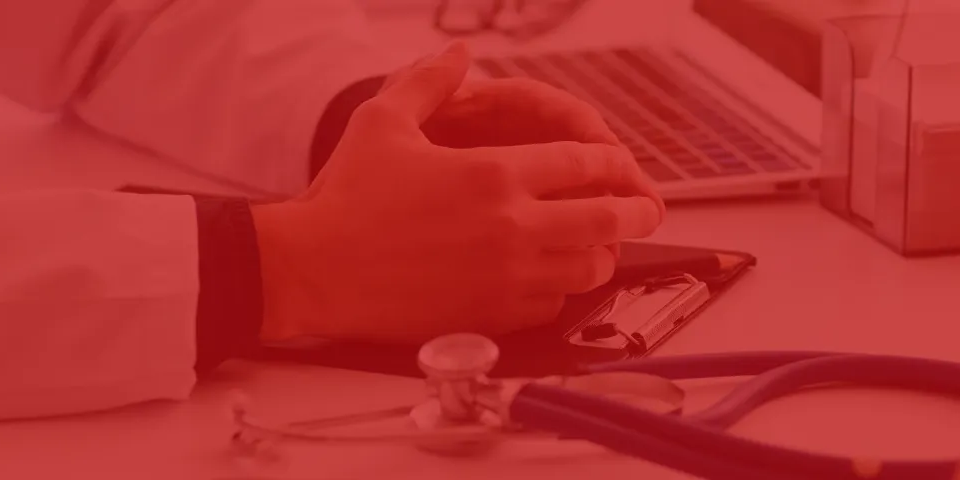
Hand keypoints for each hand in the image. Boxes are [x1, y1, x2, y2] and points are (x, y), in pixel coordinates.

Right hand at [252, 42, 663, 342]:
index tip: (620, 166)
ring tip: (601, 244)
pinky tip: (554, 278)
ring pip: (588, 267)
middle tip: (645, 211)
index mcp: (495, 174)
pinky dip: (563, 290)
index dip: (610, 164)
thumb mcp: (382, 120)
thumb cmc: (345, 195)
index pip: (583, 164)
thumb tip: (461, 55)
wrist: (314, 269)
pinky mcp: (493, 316)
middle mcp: (513, 227)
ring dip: (601, 252)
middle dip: (634, 212)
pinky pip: (553, 304)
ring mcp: (507, 277)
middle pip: (605, 218)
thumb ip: (430, 82)